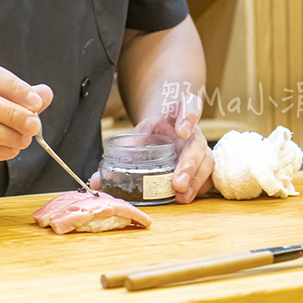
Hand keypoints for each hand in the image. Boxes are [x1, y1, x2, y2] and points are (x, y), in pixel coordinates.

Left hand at [133, 82, 212, 201]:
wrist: (169, 126)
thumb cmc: (154, 131)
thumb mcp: (138, 134)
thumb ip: (121, 153)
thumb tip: (94, 181)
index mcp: (177, 114)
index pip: (188, 106)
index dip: (188, 117)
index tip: (182, 131)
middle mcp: (193, 131)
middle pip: (198, 145)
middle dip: (189, 164)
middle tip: (177, 183)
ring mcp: (201, 147)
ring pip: (206, 162)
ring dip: (195, 180)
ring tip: (181, 195)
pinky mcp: (204, 164)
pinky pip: (208, 176)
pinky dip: (199, 187)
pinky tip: (188, 196)